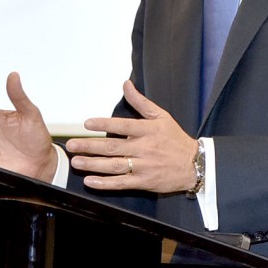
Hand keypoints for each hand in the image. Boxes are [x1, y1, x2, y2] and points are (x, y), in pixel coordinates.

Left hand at [66, 80, 198, 193]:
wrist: (195, 165)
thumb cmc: (175, 139)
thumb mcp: (161, 116)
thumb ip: (141, 102)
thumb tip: (126, 84)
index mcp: (147, 130)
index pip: (123, 125)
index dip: (104, 124)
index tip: (86, 123)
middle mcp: (144, 148)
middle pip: (113, 147)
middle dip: (90, 146)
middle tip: (72, 145)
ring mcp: (143, 166)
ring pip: (114, 165)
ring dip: (93, 164)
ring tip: (76, 162)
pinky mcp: (143, 181)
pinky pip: (121, 183)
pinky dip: (105, 183)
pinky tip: (90, 181)